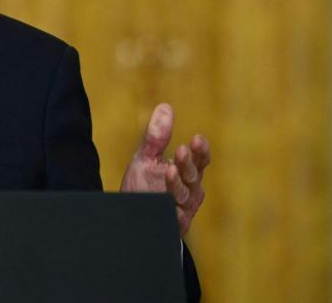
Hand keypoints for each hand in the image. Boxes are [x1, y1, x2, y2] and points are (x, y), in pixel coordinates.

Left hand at [119, 103, 209, 235]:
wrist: (129, 215)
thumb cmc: (143, 185)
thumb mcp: (146, 158)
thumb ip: (156, 137)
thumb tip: (166, 106)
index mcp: (187, 172)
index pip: (200, 159)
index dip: (201, 151)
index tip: (196, 139)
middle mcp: (190, 190)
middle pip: (194, 176)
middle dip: (188, 163)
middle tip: (181, 150)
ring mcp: (182, 209)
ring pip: (184, 196)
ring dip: (178, 183)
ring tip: (170, 170)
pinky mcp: (171, 224)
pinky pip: (173, 217)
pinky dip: (171, 209)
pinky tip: (164, 200)